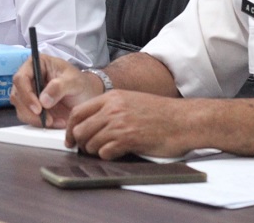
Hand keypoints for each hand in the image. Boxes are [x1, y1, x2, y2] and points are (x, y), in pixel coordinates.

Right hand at [10, 56, 102, 129]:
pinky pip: (28, 118)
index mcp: (37, 64)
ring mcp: (29, 93)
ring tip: (55, 121)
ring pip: (20, 108)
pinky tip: (55, 122)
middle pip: (17, 95)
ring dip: (35, 119)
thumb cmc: (81, 84)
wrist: (87, 97)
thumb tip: (43, 100)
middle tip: (48, 120)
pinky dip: (40, 123)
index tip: (38, 108)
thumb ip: (60, 87)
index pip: (21, 78)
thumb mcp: (75, 81)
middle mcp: (29, 78)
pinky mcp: (32, 107)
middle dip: (30, 111)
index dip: (26, 94)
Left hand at [65, 91, 196, 159]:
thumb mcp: (131, 101)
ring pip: (90, 143)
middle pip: (80, 129)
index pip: (78, 112)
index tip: (70, 138)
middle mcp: (112, 109)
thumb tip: (93, 123)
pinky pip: (104, 152)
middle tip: (87, 149)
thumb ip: (111, 108)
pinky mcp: (127, 139)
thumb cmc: (161, 113)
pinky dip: (107, 156)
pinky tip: (117, 153)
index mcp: (112, 97)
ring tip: (106, 151)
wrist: (184, 120)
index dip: (70, 128)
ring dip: (94, 151)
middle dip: (81, 142)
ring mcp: (119, 124)